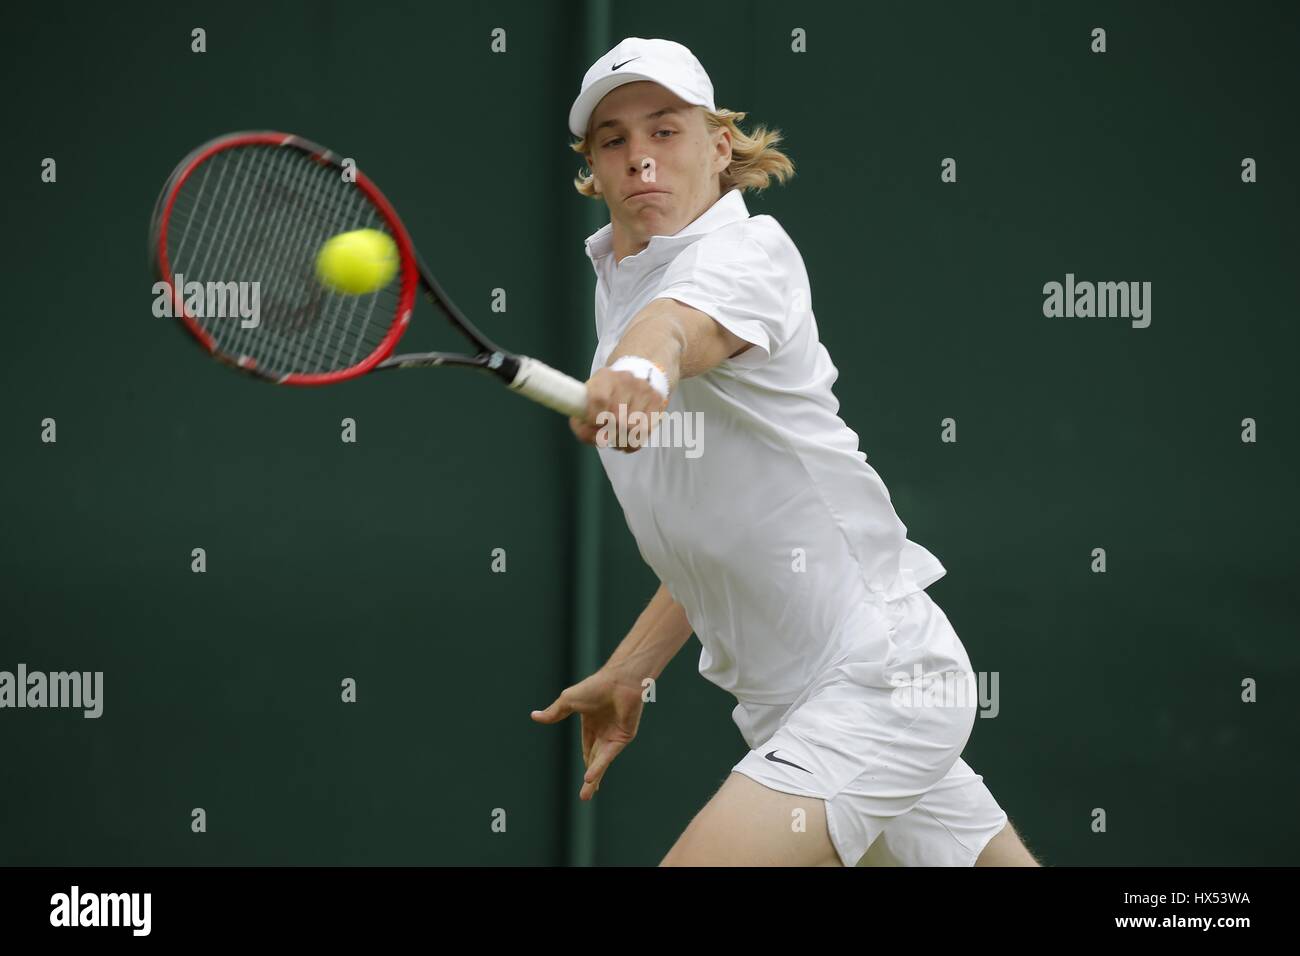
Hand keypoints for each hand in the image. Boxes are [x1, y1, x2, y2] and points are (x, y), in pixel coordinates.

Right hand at [531, 666, 647, 799]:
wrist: (619, 681)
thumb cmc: (595, 686)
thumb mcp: (568, 701)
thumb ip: (553, 713)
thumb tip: (533, 716)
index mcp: (592, 723)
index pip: (588, 748)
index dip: (586, 764)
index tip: (585, 780)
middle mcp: (604, 732)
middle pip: (595, 760)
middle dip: (590, 779)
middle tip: (584, 797)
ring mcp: (614, 736)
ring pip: (601, 762)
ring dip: (593, 778)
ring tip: (584, 797)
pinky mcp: (623, 737)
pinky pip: (607, 755)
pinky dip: (598, 766)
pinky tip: (589, 778)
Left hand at [568, 366, 668, 453]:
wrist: (632, 381)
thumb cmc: (604, 396)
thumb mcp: (586, 404)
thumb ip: (581, 424)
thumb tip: (595, 439)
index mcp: (605, 377)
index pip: (599, 400)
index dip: (594, 419)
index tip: (592, 425)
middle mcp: (626, 380)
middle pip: (617, 418)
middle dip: (608, 434)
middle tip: (604, 436)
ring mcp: (644, 390)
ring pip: (632, 428)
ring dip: (621, 440)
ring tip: (615, 438)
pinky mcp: (657, 401)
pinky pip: (645, 431)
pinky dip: (633, 442)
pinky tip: (627, 439)